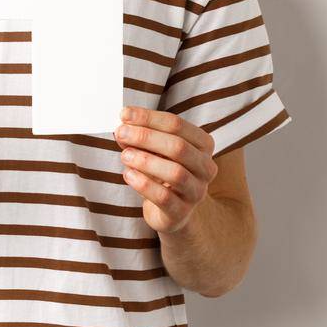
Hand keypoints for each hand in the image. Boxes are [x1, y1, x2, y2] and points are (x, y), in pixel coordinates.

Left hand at [116, 104, 216, 233]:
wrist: (171, 211)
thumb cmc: (161, 172)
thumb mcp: (154, 150)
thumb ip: (141, 137)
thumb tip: (123, 126)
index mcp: (203, 144)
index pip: (177, 124)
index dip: (149, 118)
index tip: (124, 114)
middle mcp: (206, 167)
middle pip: (178, 146)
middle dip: (145, 137)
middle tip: (121, 133)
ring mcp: (196, 191)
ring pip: (175, 172)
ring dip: (145, 161)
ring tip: (125, 155)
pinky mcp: (181, 213)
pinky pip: (164, 197)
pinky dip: (144, 184)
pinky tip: (128, 175)